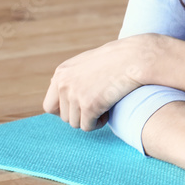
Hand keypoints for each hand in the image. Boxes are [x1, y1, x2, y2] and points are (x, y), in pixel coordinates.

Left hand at [43, 35, 157, 130]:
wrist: (135, 57)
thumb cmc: (116, 59)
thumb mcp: (87, 63)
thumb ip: (72, 78)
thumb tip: (66, 96)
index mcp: (61, 73)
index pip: (49, 106)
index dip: (66, 110)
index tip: (82, 107)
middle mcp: (63, 84)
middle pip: (63, 117)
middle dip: (80, 115)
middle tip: (97, 105)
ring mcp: (75, 95)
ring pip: (75, 123)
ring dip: (90, 119)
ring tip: (105, 105)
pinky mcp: (89, 105)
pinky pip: (88, 126)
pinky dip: (99, 123)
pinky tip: (109, 110)